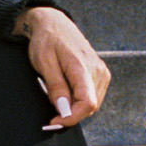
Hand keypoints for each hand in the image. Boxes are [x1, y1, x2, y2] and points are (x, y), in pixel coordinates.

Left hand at [12, 6, 110, 127]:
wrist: (54, 24)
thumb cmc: (46, 41)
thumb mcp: (44, 63)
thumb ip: (56, 87)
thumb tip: (63, 109)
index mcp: (83, 67)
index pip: (87, 103)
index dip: (71, 118)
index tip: (54, 121)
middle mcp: (98, 70)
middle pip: (90, 107)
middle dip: (71, 115)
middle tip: (51, 114)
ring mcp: (101, 72)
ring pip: (92, 104)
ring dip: (74, 109)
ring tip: (57, 98)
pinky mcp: (101, 74)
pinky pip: (93, 96)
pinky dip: (79, 102)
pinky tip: (66, 94)